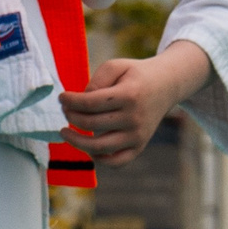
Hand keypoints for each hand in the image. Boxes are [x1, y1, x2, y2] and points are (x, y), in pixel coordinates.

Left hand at [59, 41, 212, 166]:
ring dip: (77, 141)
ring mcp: (137, 136)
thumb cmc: (136, 75)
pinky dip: (99, 159)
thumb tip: (81, 102)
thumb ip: (97, 80)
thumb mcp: (117, 66)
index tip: (61, 98)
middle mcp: (134, 118)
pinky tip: (88, 148)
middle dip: (71, 117)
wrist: (166, 86)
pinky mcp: (139, 146)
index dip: (71, 101)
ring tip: (65, 132)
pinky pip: (117, 162)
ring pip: (100, 148)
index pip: (90, 102)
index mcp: (128, 95)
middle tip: (65, 110)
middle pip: (91, 124)